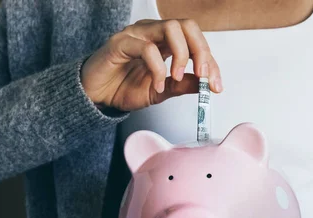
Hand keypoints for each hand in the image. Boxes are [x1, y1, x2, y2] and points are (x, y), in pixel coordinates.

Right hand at [81, 19, 222, 110]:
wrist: (96, 96)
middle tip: (204, 76)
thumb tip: (206, 84)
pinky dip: (157, 68)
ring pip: (170, 28)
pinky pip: (146, 48)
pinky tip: (157, 85)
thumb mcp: (162, 91)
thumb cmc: (124, 87)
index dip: (211, 62)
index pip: (196, 41)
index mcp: (165, 42)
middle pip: (187, 26)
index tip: (216, 86)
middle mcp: (153, 32)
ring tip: (178, 78)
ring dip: (182, 55)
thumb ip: (183, 85)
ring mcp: (136, 34)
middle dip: (201, 51)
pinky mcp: (120, 43)